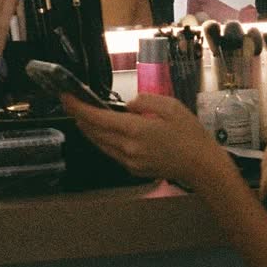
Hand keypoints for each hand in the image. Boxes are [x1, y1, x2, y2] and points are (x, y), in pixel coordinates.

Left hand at [62, 92, 222, 186]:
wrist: (201, 166)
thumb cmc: (190, 133)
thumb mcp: (171, 106)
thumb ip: (145, 101)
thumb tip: (127, 106)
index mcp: (135, 130)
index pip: (97, 118)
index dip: (78, 107)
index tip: (65, 96)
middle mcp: (127, 148)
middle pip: (93, 132)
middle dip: (79, 116)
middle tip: (69, 101)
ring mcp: (129, 161)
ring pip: (99, 144)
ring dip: (88, 129)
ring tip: (81, 114)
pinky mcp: (133, 169)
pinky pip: (110, 152)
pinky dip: (101, 139)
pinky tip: (102, 131)